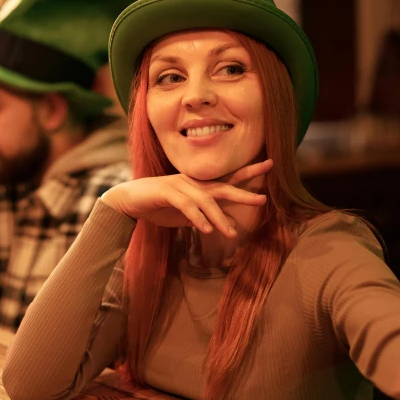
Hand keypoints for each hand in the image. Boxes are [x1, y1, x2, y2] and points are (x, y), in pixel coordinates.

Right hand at [102, 159, 272, 237]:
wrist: (129, 200)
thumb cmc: (159, 206)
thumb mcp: (187, 215)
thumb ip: (207, 217)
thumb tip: (229, 225)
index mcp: (200, 185)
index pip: (229, 178)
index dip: (250, 172)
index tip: (270, 165)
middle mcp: (193, 182)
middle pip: (223, 186)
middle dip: (243, 192)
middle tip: (263, 198)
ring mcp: (179, 186)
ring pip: (205, 200)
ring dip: (219, 218)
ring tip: (231, 233)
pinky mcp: (166, 193)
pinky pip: (186, 206)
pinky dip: (197, 218)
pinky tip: (206, 230)